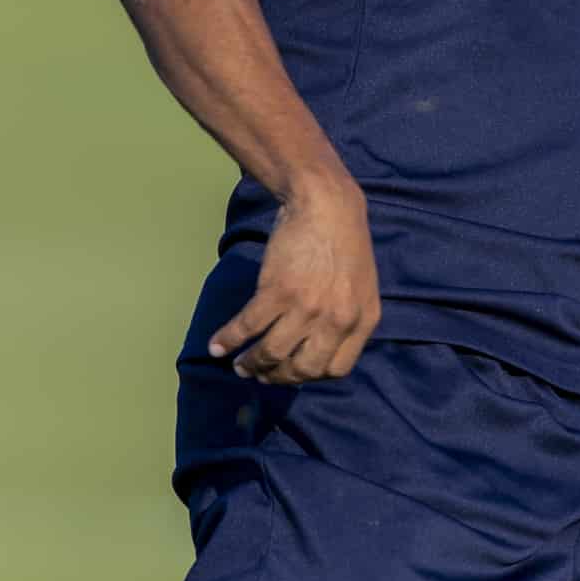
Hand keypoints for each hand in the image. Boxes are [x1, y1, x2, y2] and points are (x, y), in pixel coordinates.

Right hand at [207, 174, 380, 383]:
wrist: (326, 204)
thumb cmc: (344, 243)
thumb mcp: (361, 287)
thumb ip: (347, 319)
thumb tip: (317, 348)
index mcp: (363, 320)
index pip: (336, 369)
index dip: (310, 375)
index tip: (292, 371)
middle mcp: (337, 320)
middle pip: (303, 369)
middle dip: (278, 377)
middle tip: (261, 373)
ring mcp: (307, 308)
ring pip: (272, 353)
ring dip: (251, 364)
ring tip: (239, 366)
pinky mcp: (277, 291)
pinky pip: (247, 327)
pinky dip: (228, 340)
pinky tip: (216, 346)